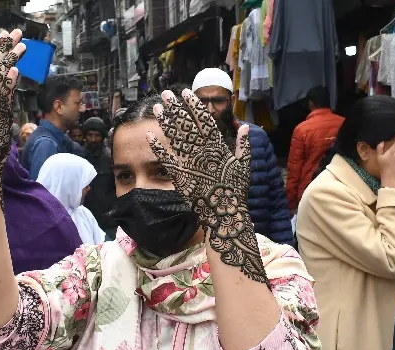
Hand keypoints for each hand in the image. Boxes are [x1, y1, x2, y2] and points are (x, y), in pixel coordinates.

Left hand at [147, 89, 266, 283]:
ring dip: (165, 121)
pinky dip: (157, 146)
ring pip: (175, 137)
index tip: (185, 93)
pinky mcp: (180, 174)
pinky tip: (148, 135)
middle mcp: (202, 150)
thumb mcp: (244, 165)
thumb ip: (244, 145)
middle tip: (165, 94)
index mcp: (218, 145)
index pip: (204, 119)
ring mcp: (190, 161)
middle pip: (186, 124)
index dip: (193, 105)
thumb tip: (245, 127)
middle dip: (175, 107)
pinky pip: (166, 158)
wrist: (225, 212)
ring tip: (157, 108)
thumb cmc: (236, 190)